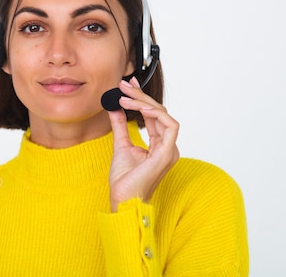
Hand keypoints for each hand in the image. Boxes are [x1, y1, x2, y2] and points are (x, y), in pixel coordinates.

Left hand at [107, 76, 179, 211]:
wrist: (123, 200)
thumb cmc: (124, 180)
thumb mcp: (121, 145)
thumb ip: (120, 125)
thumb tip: (114, 107)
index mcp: (159, 145)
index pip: (153, 116)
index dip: (141, 98)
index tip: (127, 87)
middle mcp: (168, 146)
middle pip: (158, 112)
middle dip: (141, 96)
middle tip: (124, 85)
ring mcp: (170, 150)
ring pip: (163, 116)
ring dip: (144, 102)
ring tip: (125, 97)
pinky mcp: (167, 154)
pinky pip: (170, 126)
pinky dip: (156, 114)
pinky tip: (140, 107)